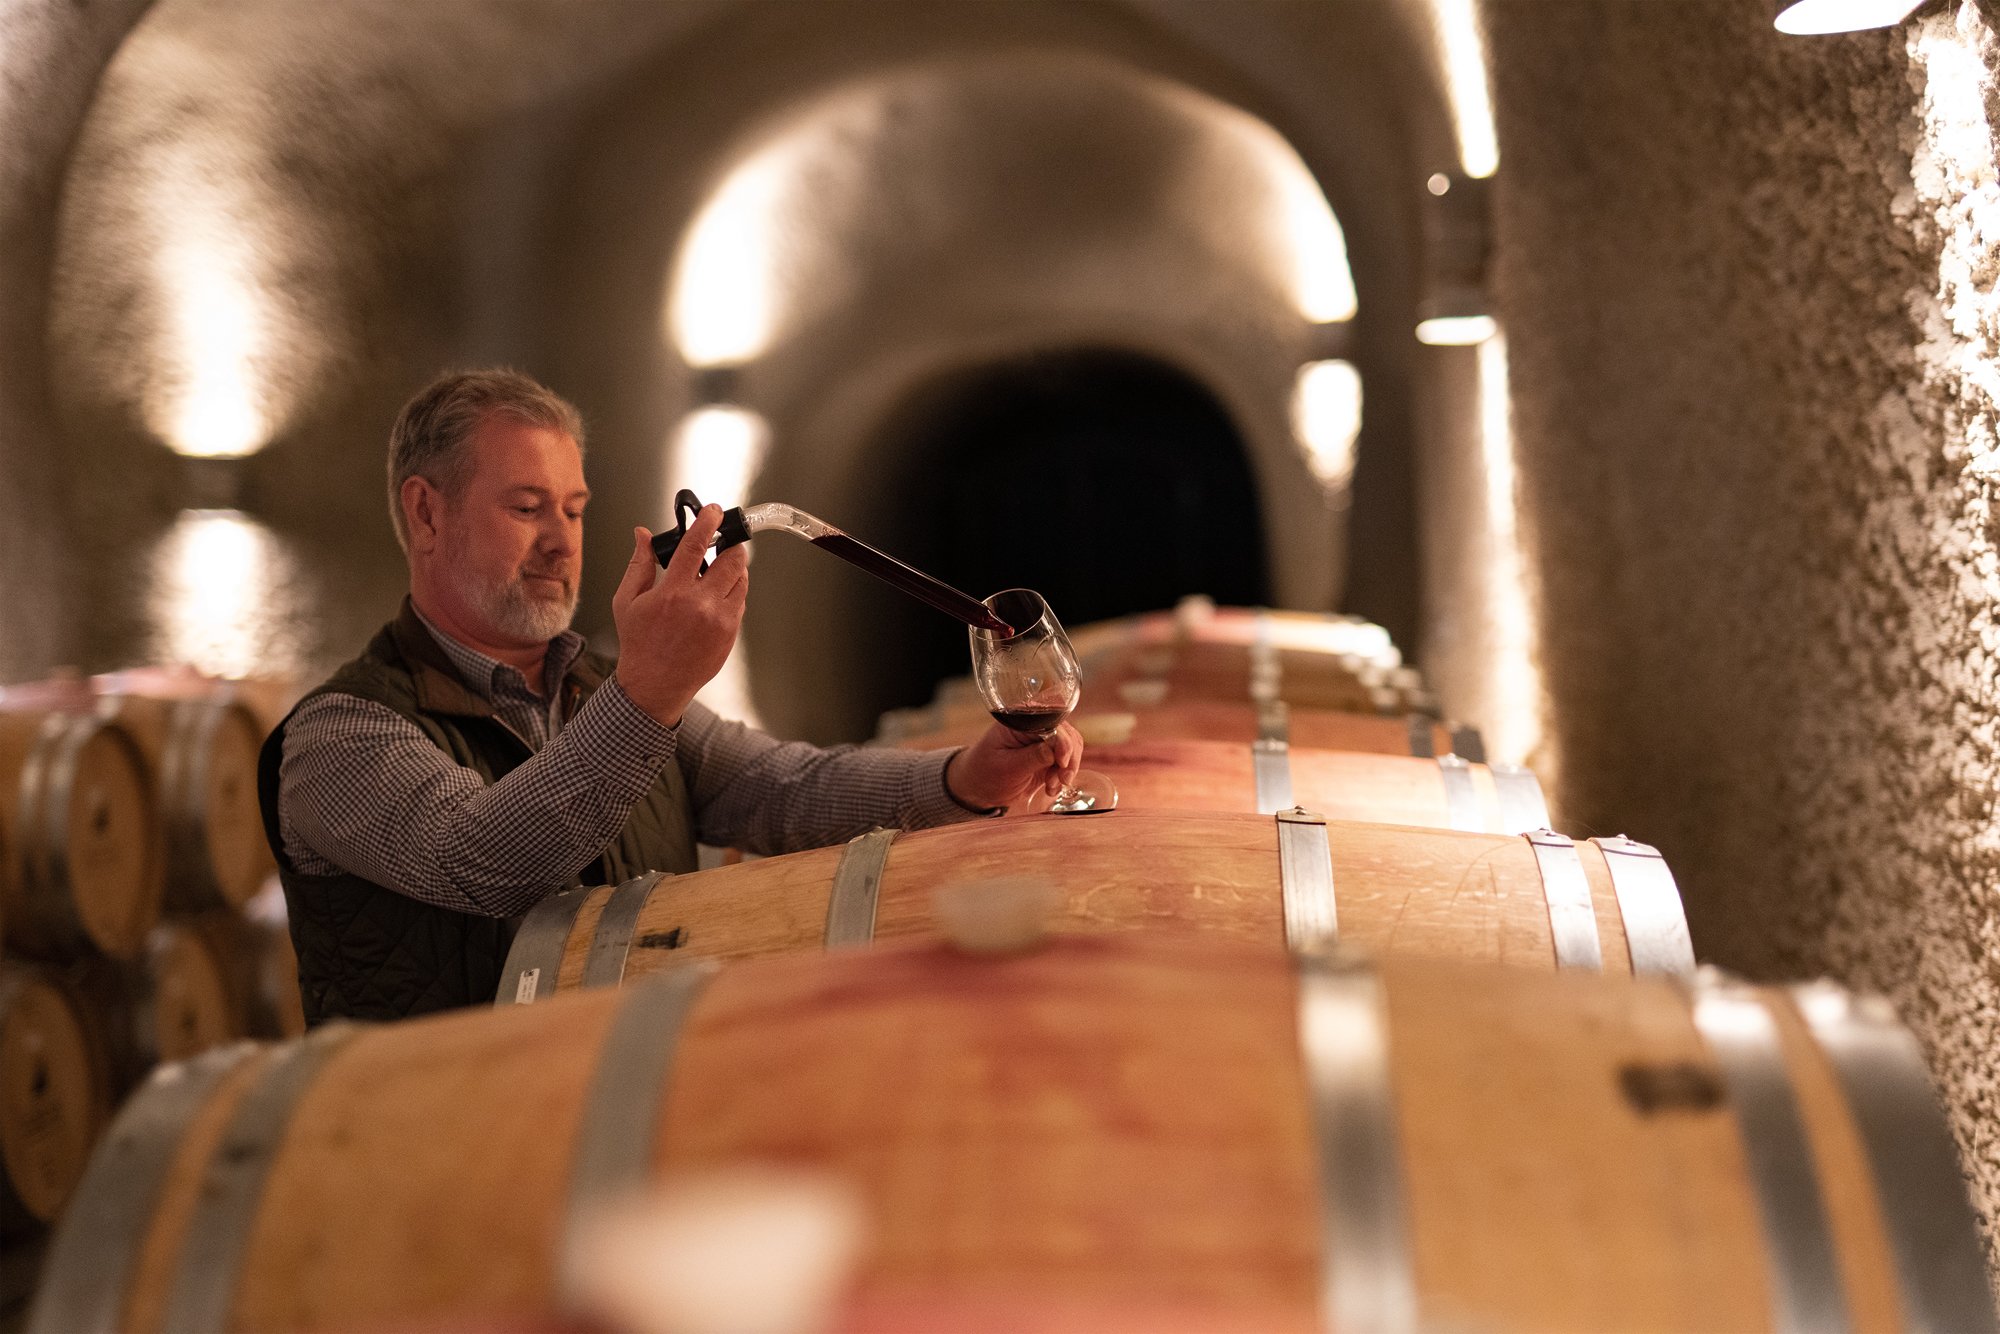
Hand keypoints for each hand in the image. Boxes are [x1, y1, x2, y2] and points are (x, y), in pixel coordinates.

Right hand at [611, 508, 748, 725]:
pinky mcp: (730, 633)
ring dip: (734, 568)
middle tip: (723, 541)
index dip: (707, 523)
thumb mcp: (627, 601)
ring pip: (740, 580)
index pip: (696, 546)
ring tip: (718, 569)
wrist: (655, 683)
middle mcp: (700, 605)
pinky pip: (740, 601)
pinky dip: (732, 591)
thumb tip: (643, 534)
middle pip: (731, 560)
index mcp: (672, 593)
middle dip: (730, 545)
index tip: (712, 511)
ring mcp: (719, 620)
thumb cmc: (639, 643)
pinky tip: (717, 594)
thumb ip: (639, 564)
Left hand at [944, 721, 1082, 811]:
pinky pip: (1067, 760)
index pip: (1051, 722)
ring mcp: (1042, 740)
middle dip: (1068, 758)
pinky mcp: (1048, 755)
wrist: (978, 787)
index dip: (1062, 741)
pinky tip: (1051, 787)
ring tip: (1052, 786)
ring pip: (1072, 747)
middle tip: (1061, 780)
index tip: (1062, 762)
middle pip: (1067, 733)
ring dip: (1067, 768)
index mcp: (1019, 720)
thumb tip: (1055, 750)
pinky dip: (1064, 775)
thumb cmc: (985, 773)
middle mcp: (1034, 725)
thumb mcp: (1007, 768)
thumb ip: (1032, 757)